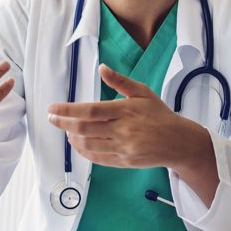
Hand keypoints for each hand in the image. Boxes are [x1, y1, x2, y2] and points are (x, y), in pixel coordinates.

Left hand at [47, 64, 199, 168]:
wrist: (179, 142)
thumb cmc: (159, 114)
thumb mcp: (143, 92)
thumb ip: (120, 81)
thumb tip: (102, 68)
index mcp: (125, 110)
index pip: (90, 110)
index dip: (67, 109)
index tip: (53, 107)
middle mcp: (123, 131)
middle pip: (83, 128)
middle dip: (62, 123)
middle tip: (51, 118)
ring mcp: (123, 148)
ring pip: (87, 144)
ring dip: (71, 137)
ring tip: (65, 128)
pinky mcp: (124, 162)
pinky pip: (97, 158)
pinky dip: (82, 151)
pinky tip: (76, 143)